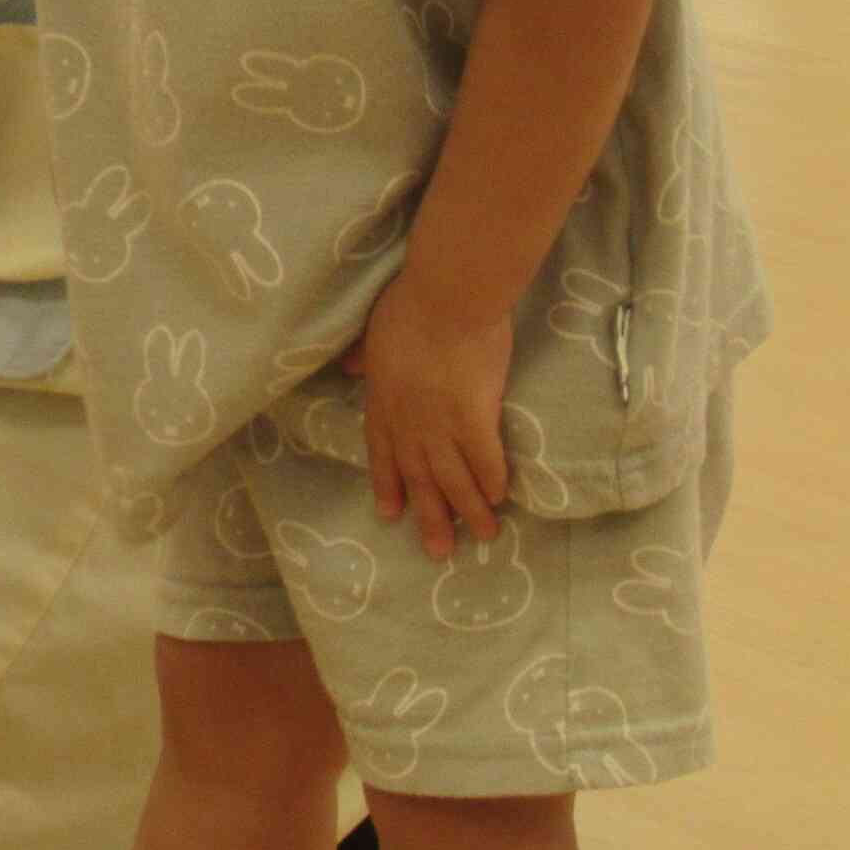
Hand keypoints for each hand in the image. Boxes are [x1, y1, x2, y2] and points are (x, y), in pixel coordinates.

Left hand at [341, 277, 512, 560]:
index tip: (391, 514)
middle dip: (430, 516)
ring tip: (484, 535)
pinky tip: (500, 498)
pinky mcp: (476, 418)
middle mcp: (409, 422)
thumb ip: (363, 357)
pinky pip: (486, 460)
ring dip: (468, 511)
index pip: (383, 453)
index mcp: (383, 402)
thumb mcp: (374, 332)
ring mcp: (441, 424)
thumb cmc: (410, 306)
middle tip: (438, 551)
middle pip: (420, 478)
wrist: (446, 298)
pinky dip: (491, 481)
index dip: (388, 484)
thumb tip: (349, 369)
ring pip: (454, 478)